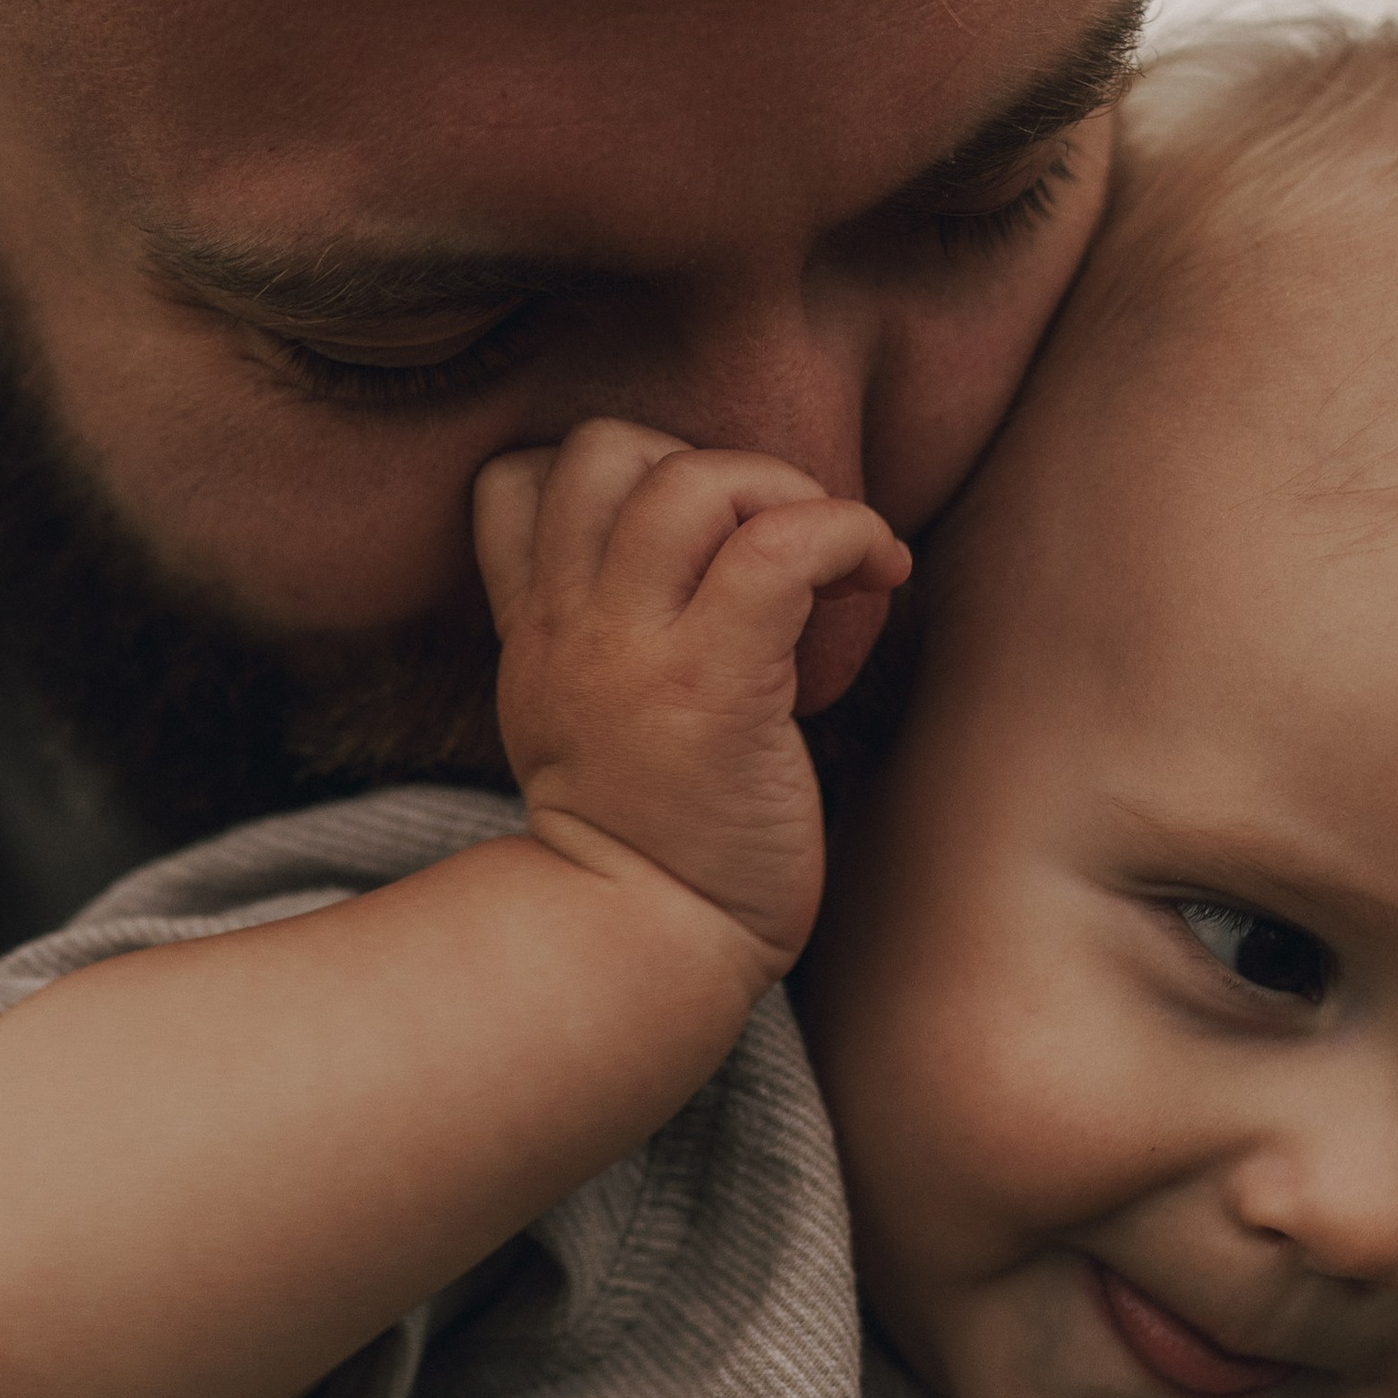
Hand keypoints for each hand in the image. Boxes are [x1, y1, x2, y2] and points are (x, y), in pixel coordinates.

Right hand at [475, 420, 907, 968]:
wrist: (643, 949)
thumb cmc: (644, 847)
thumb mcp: (572, 725)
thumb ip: (596, 641)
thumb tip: (684, 566)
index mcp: (535, 634)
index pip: (516, 478)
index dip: (612, 474)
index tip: (693, 537)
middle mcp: (571, 628)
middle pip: (603, 449)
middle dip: (706, 462)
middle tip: (773, 538)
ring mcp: (635, 654)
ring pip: (691, 478)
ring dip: (783, 488)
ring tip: (832, 555)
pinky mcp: (715, 689)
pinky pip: (781, 547)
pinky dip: (847, 531)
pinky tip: (881, 575)